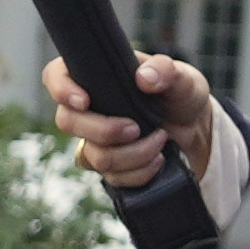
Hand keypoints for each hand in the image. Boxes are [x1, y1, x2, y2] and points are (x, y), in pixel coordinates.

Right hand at [42, 49, 216, 194]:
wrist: (194, 129)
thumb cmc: (181, 95)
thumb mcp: (182, 76)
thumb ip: (166, 71)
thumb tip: (144, 78)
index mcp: (96, 77)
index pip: (56, 75)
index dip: (61, 89)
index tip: (84, 101)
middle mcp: (88, 109)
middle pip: (67, 122)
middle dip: (104, 130)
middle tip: (136, 128)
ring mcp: (94, 140)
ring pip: (94, 156)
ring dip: (132, 154)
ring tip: (160, 140)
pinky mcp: (108, 166)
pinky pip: (112, 177)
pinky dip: (139, 172)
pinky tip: (158, 160)